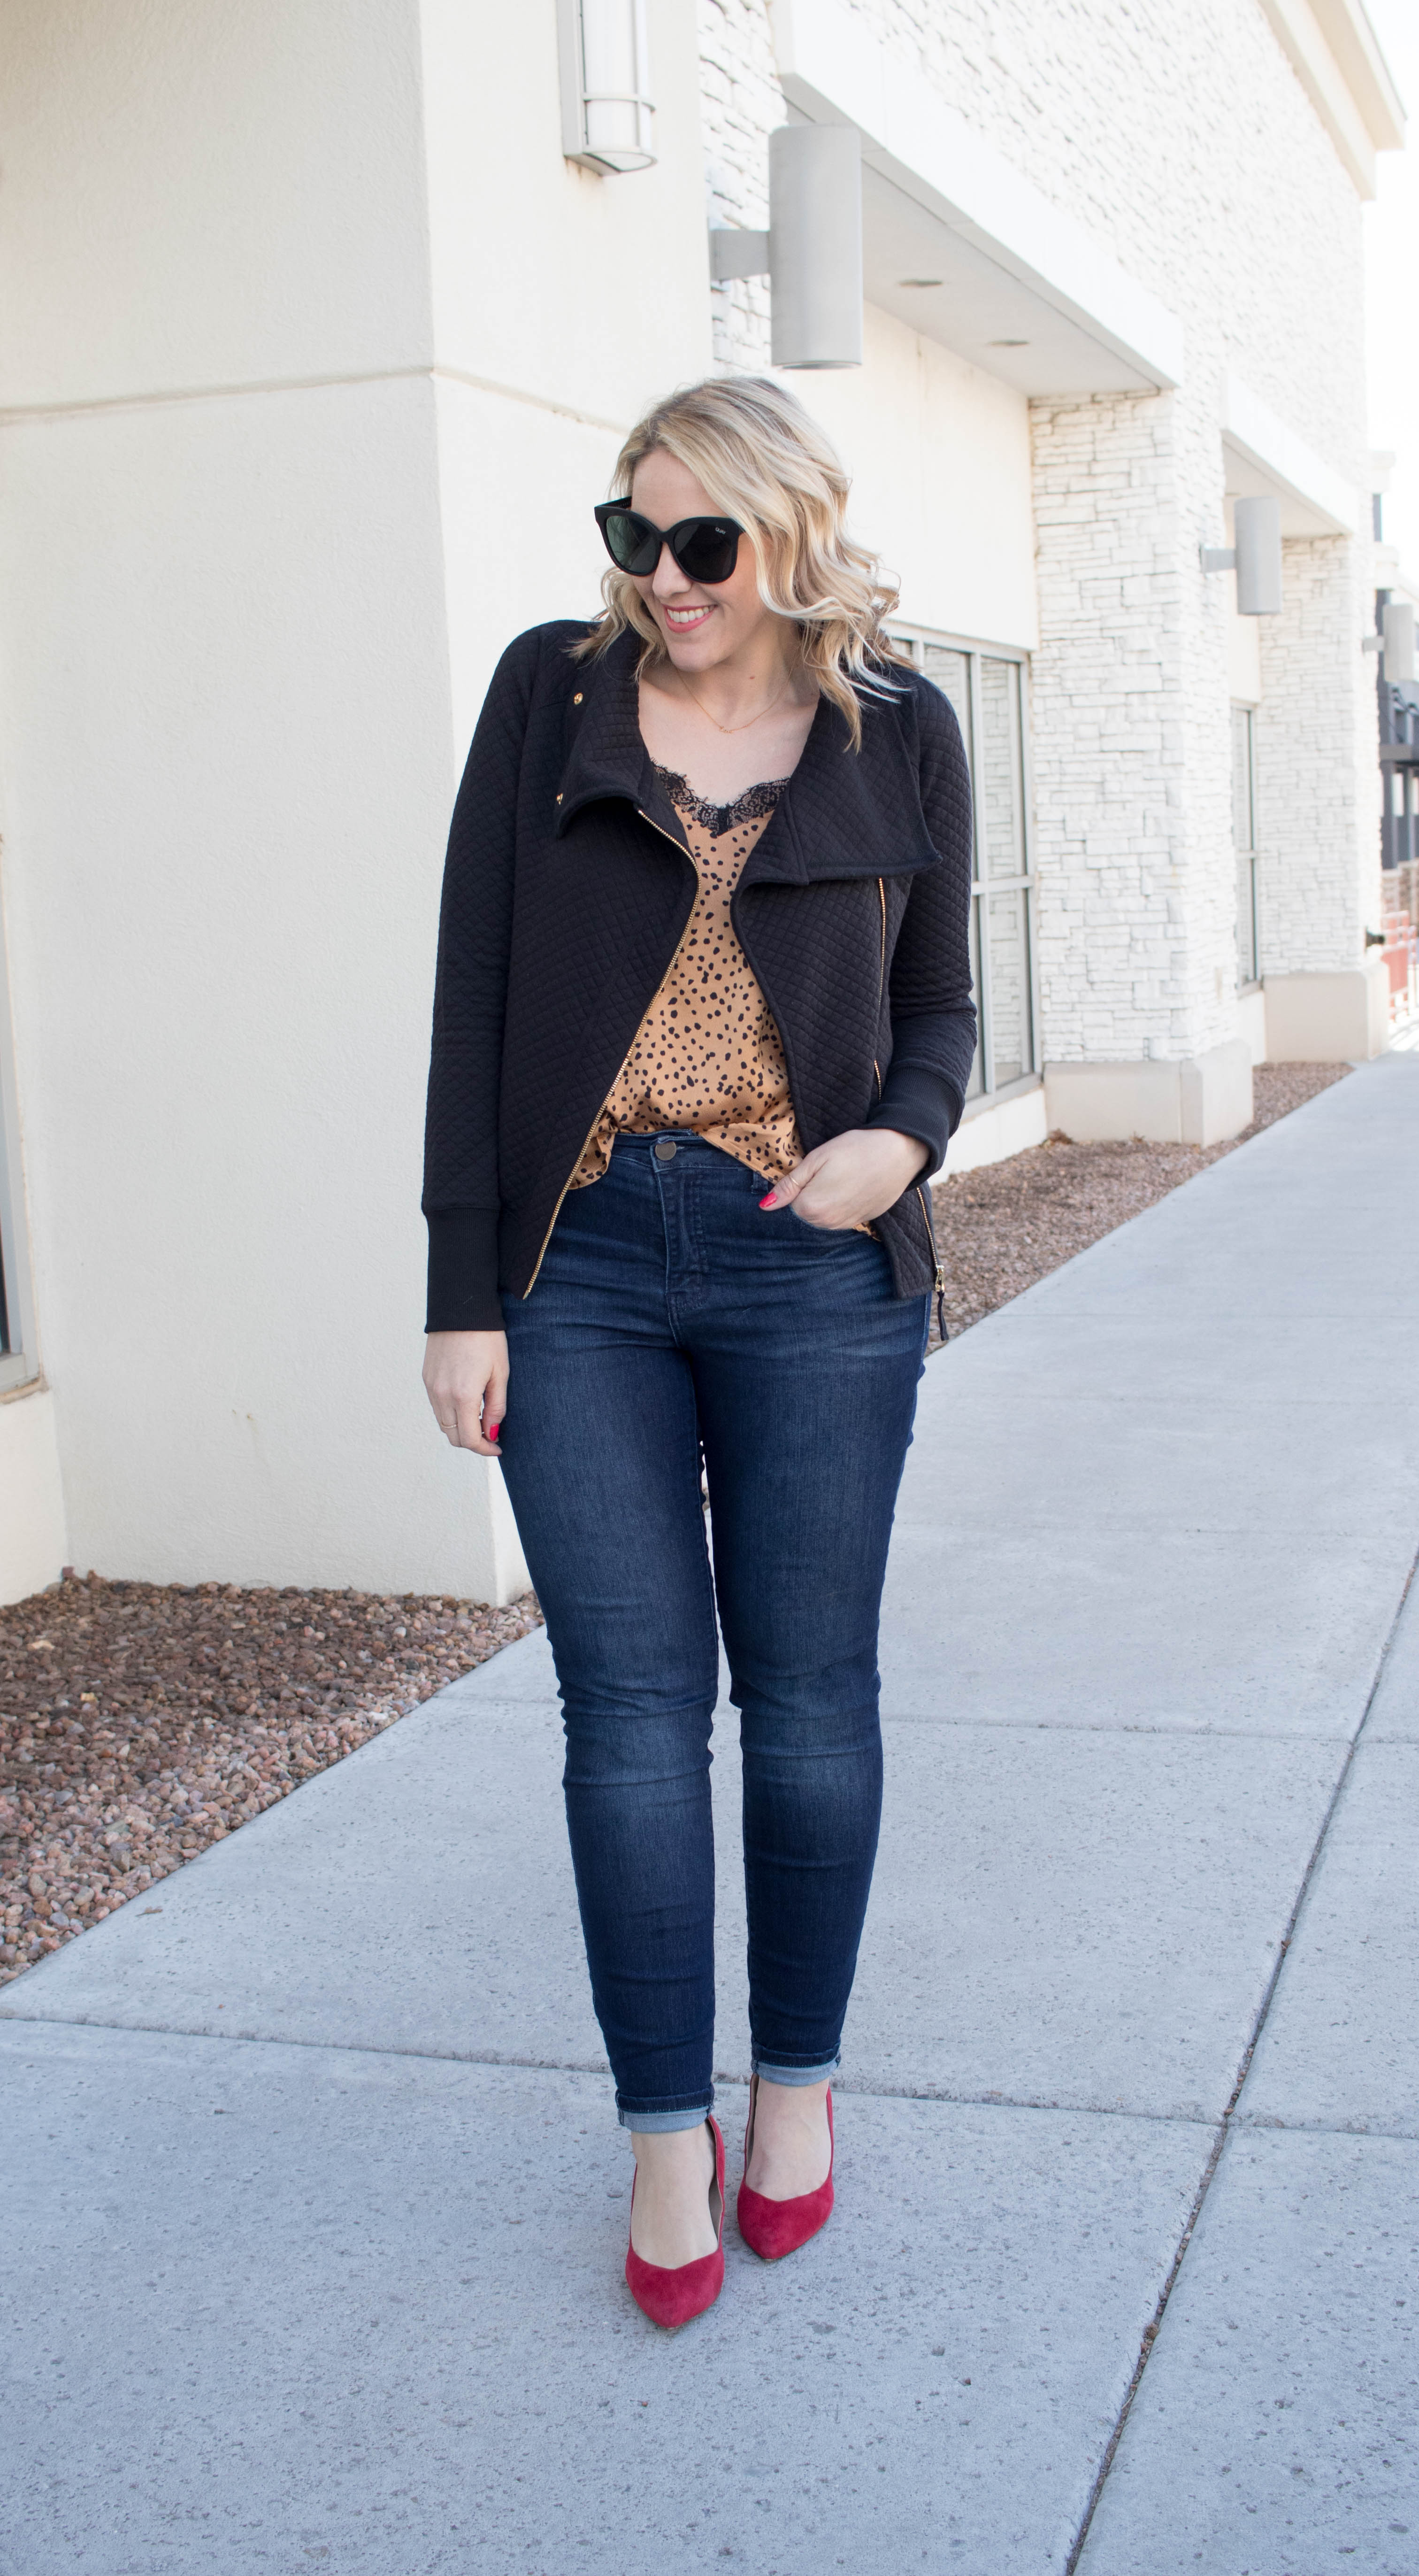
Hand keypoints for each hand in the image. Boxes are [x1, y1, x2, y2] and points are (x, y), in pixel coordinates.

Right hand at [423, 1330, 507, 1455]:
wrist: (461, 1309)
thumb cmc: (486, 1338)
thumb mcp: (501, 1373)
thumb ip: (496, 1407)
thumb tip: (493, 1432)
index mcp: (462, 1395)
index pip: (469, 1439)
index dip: (484, 1449)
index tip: (497, 1447)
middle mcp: (442, 1395)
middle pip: (453, 1437)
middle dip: (472, 1442)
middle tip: (490, 1435)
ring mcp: (431, 1387)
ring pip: (443, 1424)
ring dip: (461, 1428)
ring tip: (480, 1417)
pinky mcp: (426, 1379)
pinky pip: (437, 1408)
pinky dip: (451, 1414)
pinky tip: (466, 1403)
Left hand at [759, 1128, 929, 1230]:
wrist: (899, 1152)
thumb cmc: (855, 1149)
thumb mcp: (816, 1159)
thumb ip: (789, 1185)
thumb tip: (765, 1206)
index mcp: (811, 1207)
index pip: (791, 1202)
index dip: (802, 1183)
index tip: (818, 1168)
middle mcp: (828, 1223)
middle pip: (807, 1212)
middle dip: (812, 1194)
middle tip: (832, 1171)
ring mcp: (847, 1224)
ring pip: (824, 1217)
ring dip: (828, 1201)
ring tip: (845, 1177)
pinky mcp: (863, 1221)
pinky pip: (842, 1218)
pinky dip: (844, 1204)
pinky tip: (856, 1186)